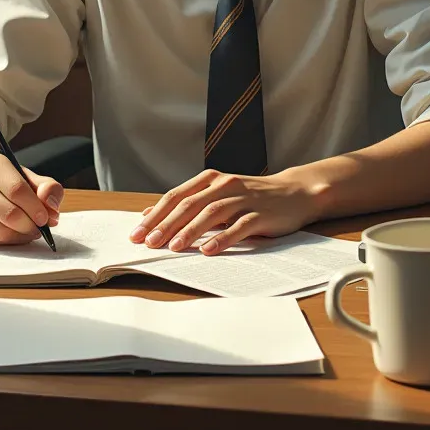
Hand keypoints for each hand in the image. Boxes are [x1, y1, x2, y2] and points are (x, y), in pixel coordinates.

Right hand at [0, 153, 62, 244]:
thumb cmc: (6, 180)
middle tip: (41, 228)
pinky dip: (8, 241)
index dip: (35, 207)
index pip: (17, 190)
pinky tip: (15, 233)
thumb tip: (52, 207)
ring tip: (30, 230)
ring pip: (1, 232)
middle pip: (9, 214)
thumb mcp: (27, 176)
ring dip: (22, 236)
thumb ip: (47, 187)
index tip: (46, 218)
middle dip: (30, 225)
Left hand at [128, 169, 316, 255]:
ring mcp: (243, 198)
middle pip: (190, 204)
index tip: (137, 233)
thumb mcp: (217, 195)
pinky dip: (223, 238)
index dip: (156, 215)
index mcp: (210, 179)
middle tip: (148, 243)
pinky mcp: (261, 213)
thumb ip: (187, 203)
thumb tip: (150, 214)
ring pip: (212, 213)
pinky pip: (240, 226)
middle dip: (166, 224)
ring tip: (173, 247)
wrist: (293, 192)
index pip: (177, 196)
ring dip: (190, 230)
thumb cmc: (250, 197)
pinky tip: (208, 250)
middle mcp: (225, 185)